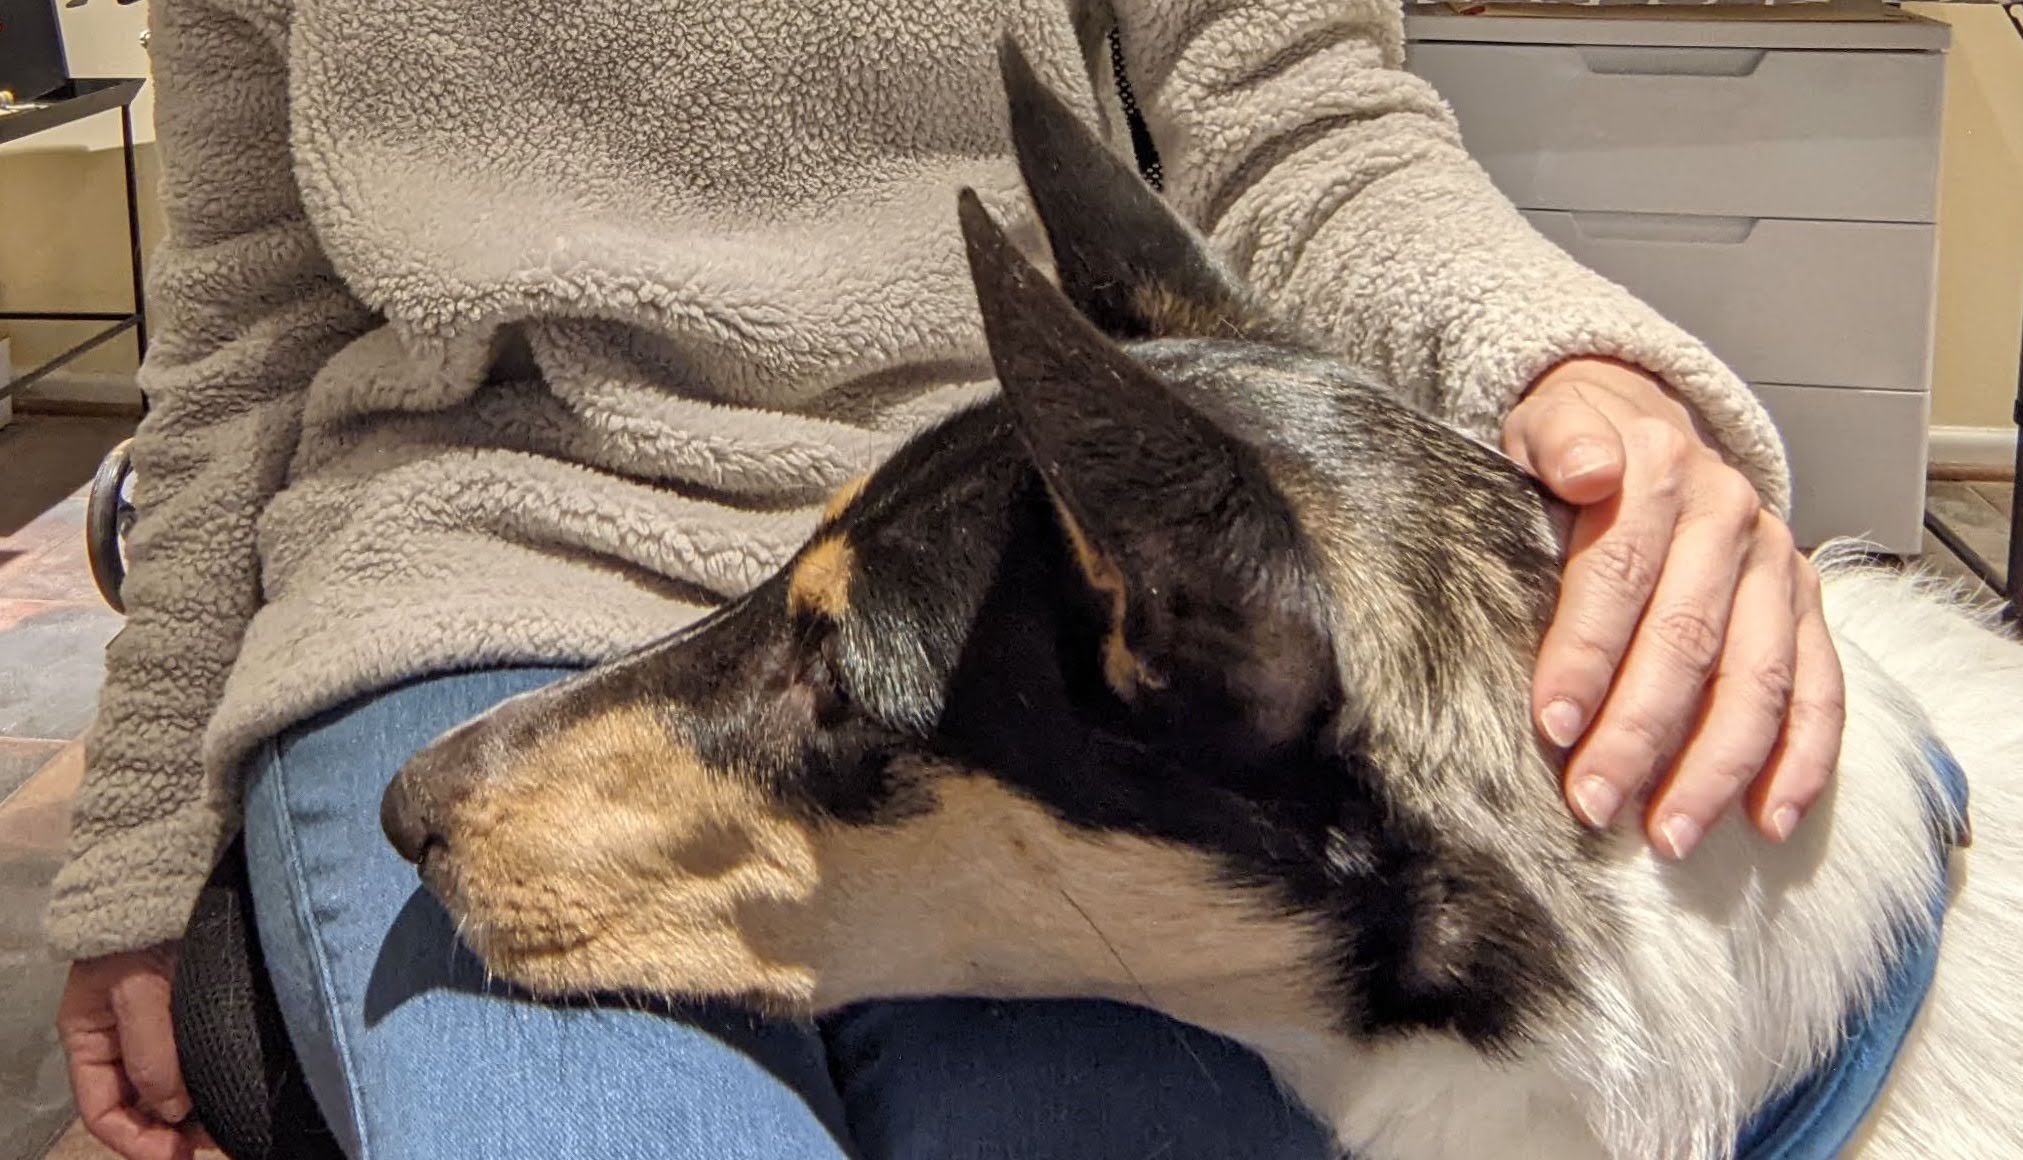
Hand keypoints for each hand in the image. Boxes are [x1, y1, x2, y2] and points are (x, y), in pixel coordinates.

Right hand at [57, 944, 213, 1159]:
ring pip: (168, 1087)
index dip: (136, 1142)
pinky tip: (234, 1090)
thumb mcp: (137, 988)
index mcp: (89, 1037)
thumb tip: (172, 1109)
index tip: (178, 1156)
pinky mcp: (192, 1009)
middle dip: (169, 1133)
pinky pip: (193, 1059)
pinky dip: (209, 1081)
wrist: (173, 871)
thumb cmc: (143, 927)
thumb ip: (151, 1048)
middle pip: (138, 1106)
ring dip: (193, 1112)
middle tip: (218, 1142)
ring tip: (229, 1125)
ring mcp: (156, 1024)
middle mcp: (120, 1038)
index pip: (101, 1110)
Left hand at [1502, 357, 1844, 859]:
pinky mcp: (1806, 606)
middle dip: (1639, 732)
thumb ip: (1558, 440)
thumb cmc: (1570, 450)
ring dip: (1715, 766)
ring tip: (1669, 834)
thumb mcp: (1543, 425)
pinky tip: (1768, 819)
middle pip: (1688, 640)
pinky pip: (1820, 690)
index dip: (1584, 654)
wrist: (1638, 420)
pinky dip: (1801, 761)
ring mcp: (1776, 566)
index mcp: (1661, 472)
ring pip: (1757, 679)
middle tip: (1594, 803)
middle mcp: (1729, 518)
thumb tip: (1586, 468)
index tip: (1552, 725)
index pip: (1618, 575)